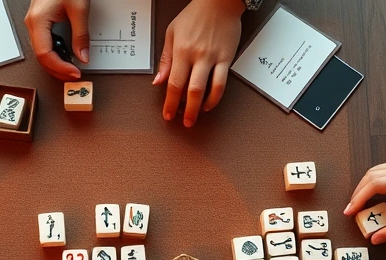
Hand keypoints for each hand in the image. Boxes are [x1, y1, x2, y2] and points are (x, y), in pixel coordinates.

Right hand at [25, 0, 89, 79]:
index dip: (60, 68)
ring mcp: (35, 23)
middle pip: (42, 57)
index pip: (45, 55)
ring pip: (42, 53)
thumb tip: (82, 56)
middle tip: (74, 76)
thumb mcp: (79, 8)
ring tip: (71, 69)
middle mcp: (33, 23)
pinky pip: (45, 44)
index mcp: (38, 21)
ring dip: (57, 64)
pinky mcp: (41, 22)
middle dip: (58, 70)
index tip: (75, 73)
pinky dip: (56, 55)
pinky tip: (66, 57)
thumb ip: (81, 35)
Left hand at [154, 0, 244, 126]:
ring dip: (202, 108)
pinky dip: (215, 97)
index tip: (168, 114)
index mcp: (181, 51)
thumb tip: (158, 81)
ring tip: (197, 117)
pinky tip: (210, 103)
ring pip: (208, 90)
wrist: (219, 3)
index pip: (174, 83)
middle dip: (186, 111)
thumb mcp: (172, 34)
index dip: (170, 103)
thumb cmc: (194, 15)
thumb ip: (165, 59)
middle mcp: (198, 56)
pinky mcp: (226, 59)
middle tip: (184, 122)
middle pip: (191, 91)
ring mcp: (214, 58)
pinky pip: (222, 83)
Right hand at [343, 158, 385, 243]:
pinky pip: (385, 168)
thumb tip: (377, 238)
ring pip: (376, 169)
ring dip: (365, 185)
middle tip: (351, 209)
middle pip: (371, 175)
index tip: (350, 211)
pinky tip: (373, 191)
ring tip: (359, 202)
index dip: (358, 199)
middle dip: (357, 192)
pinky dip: (374, 179)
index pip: (374, 185)